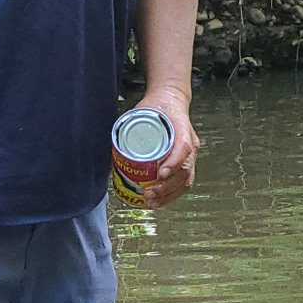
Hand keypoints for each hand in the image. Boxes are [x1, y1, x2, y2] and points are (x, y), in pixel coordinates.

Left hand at [130, 92, 200, 208]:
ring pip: (185, 180)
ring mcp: (190, 154)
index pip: (183, 148)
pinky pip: (182, 182)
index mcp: (182, 128)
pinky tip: (158, 201)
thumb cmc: (158, 106)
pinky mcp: (185, 162)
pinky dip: (171, 194)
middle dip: (167, 186)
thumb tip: (112, 148)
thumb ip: (130, 127)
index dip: (174, 163)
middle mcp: (190, 143)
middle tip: (148, 193)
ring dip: (168, 194)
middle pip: (185, 170)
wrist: (170, 100)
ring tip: (151, 202)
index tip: (161, 173)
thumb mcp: (143, 111)